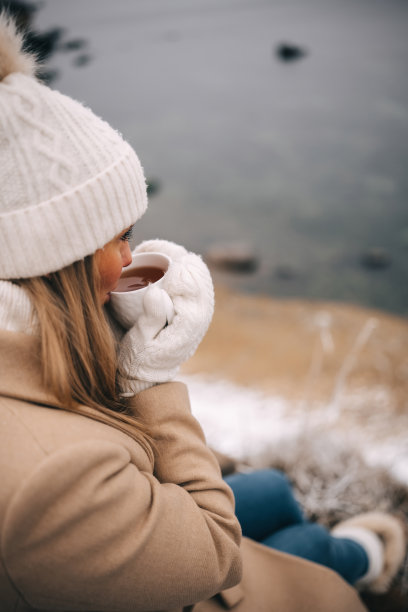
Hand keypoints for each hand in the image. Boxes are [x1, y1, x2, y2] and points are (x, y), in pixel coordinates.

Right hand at [117, 241, 213, 394]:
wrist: (147, 376)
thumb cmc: (140, 360)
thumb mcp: (140, 342)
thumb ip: (151, 317)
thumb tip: (158, 291)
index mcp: (193, 318)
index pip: (192, 277)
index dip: (171, 259)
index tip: (146, 254)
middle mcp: (201, 311)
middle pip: (196, 269)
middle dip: (173, 253)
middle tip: (145, 250)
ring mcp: (198, 309)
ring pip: (196, 270)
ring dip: (175, 256)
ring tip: (149, 252)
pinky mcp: (191, 308)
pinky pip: (191, 278)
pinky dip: (176, 264)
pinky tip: (157, 260)